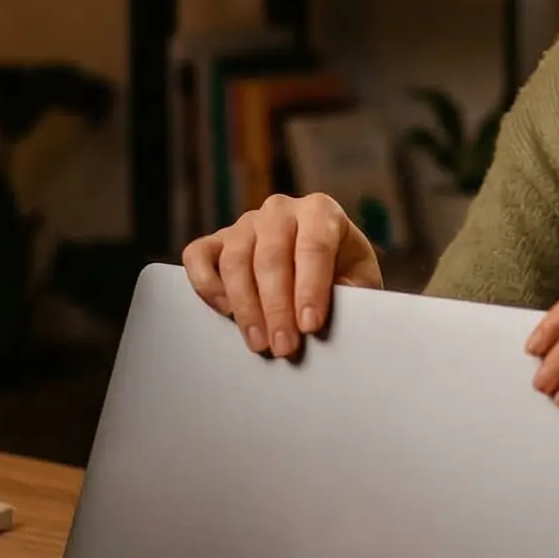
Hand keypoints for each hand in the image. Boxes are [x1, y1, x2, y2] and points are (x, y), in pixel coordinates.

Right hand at [182, 193, 384, 356]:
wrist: (323, 266)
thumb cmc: (343, 274)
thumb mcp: (360, 281)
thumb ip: (352, 293)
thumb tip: (335, 314)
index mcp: (321, 211)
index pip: (313, 246)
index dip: (310, 288)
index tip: (310, 325)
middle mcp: (280, 210)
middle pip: (270, 257)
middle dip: (277, 308)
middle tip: (285, 346)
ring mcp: (245, 224)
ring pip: (235, 260)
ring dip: (245, 307)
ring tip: (260, 343)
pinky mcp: (217, 240)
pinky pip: (198, 256)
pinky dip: (206, 284)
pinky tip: (225, 311)